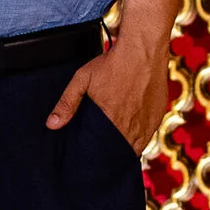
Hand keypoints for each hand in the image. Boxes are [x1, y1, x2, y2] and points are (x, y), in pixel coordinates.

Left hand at [48, 43, 167, 152]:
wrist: (143, 49)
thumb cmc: (112, 62)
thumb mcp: (82, 79)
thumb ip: (67, 103)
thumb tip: (51, 125)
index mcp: (112, 120)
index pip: (104, 152)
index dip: (98, 157)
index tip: (91, 160)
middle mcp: (132, 124)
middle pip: (120, 151)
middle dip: (111, 156)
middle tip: (102, 157)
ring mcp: (148, 120)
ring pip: (137, 145)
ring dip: (127, 148)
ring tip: (116, 151)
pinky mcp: (158, 113)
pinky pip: (149, 134)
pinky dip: (141, 138)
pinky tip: (133, 136)